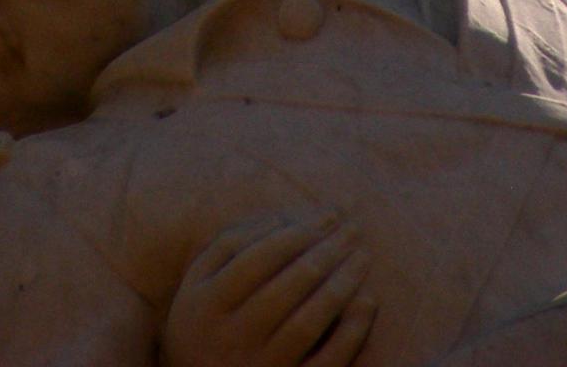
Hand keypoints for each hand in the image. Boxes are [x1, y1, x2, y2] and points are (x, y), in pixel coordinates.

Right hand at [161, 213, 375, 366]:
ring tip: (362, 257)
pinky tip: (366, 301)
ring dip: (341, 286)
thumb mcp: (200, 280)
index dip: (296, 234)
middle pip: (287, 288)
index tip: (328, 215)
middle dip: (325, 252)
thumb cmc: (207, 318)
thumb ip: (231, 243)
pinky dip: (350, 334)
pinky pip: (325, 364)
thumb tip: (279, 219)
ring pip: (307, 324)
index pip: (257, 259)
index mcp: (206, 305)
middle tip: (354, 229)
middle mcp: (231, 339)